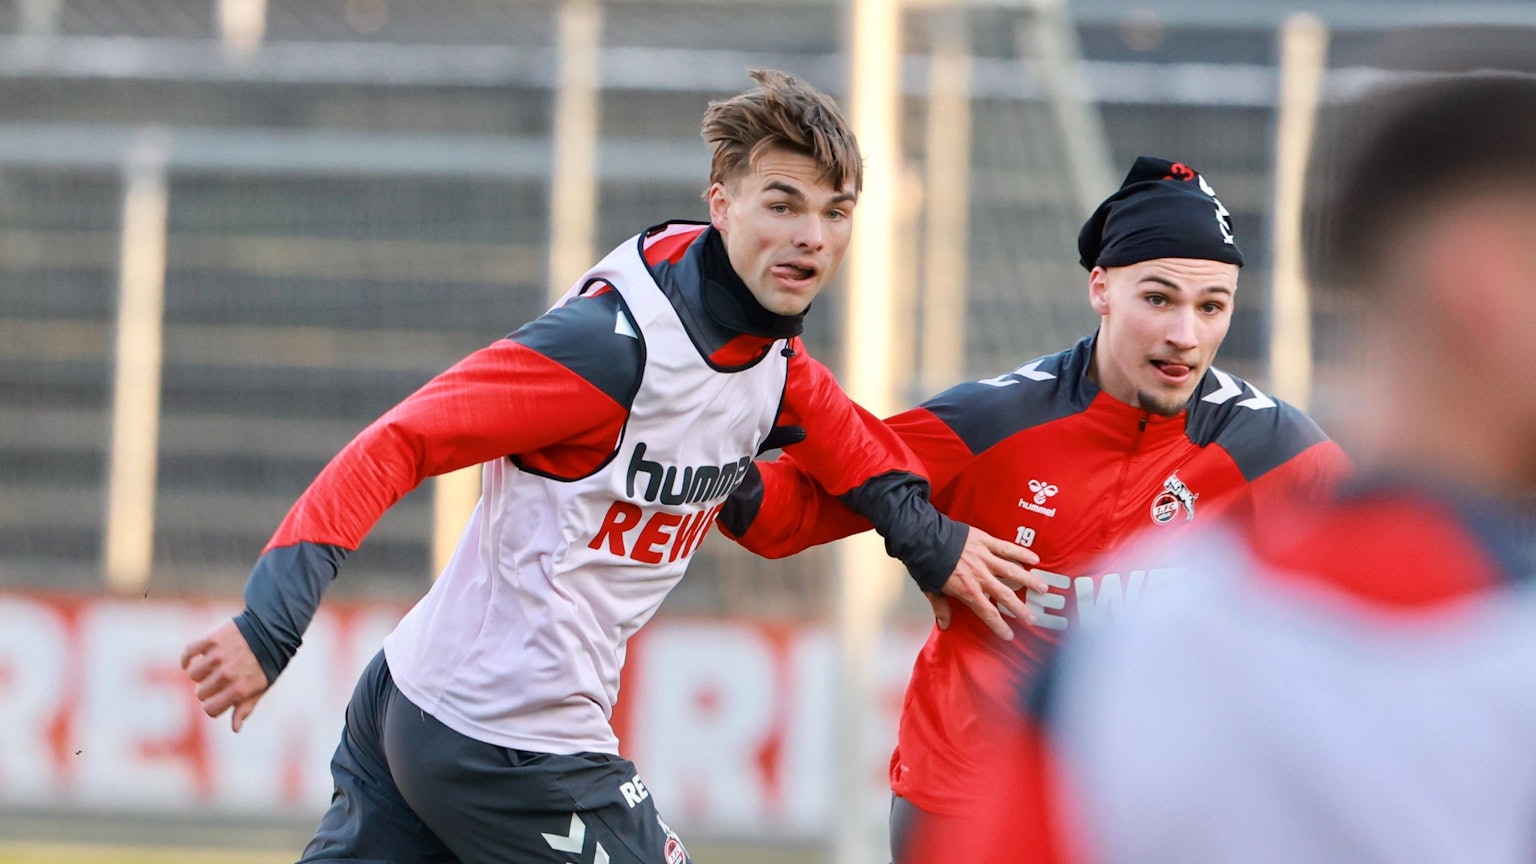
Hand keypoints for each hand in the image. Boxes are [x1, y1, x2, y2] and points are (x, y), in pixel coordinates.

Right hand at [180, 620, 269, 732]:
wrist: (272, 630)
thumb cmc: (266, 662)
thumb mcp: (261, 687)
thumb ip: (246, 708)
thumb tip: (235, 729)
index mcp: (240, 689)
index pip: (211, 709)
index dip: (212, 706)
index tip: (217, 700)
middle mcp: (227, 674)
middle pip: (201, 693)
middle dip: (208, 689)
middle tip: (219, 680)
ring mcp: (218, 656)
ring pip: (193, 674)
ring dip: (199, 673)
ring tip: (211, 668)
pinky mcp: (212, 640)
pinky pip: (188, 653)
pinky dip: (186, 658)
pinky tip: (190, 662)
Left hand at [928, 527, 1046, 639]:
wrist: (923, 538)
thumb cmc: (925, 563)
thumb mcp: (930, 589)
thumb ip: (940, 607)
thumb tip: (944, 625)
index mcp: (967, 590)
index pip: (988, 612)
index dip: (1000, 626)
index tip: (1010, 635)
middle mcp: (980, 576)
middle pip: (1006, 596)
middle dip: (1021, 609)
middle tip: (1033, 618)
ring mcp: (985, 558)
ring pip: (1012, 571)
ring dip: (1029, 581)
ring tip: (1043, 588)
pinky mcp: (985, 542)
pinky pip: (1007, 548)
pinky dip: (1021, 553)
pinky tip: (1034, 559)